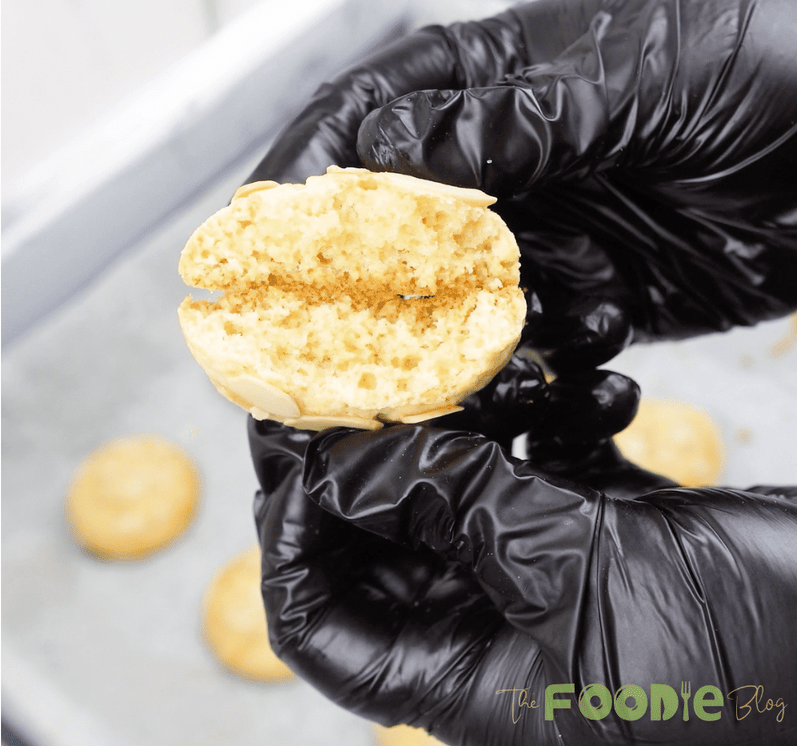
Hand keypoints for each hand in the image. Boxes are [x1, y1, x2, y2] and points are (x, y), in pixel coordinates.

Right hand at [250, 0, 796, 369]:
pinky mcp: (579, 297)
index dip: (303, 179)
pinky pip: (517, 345)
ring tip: (478, 372)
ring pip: (438, 300)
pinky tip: (581, 362)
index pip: (361, 118)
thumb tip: (395, 152)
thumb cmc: (784, 67)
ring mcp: (536, 230)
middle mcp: (498, 155)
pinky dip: (530, 367)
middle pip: (377, 226)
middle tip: (316, 354)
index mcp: (493, 73)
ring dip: (447, 344)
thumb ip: (521, 116)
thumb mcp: (650, 76)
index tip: (264, 242)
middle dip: (346, 290)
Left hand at [250, 363, 796, 744]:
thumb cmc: (759, 666)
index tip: (288, 443)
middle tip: (356, 355)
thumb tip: (350, 458)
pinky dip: (565, 413)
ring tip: (504, 351)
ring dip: (480, 411)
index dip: (285, 539)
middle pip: (379, 538)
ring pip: (466, 484)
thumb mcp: (579, 582)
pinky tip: (603, 372)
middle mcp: (494, 638)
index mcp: (465, 684)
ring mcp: (553, 584)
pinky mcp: (617, 536)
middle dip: (373, 447)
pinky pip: (552, 464)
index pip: (317, 624)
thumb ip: (461, 511)